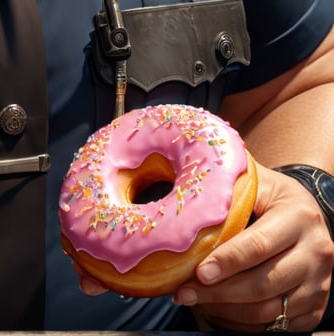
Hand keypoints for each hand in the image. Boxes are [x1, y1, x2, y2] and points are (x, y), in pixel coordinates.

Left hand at [173, 163, 333, 330]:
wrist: (307, 214)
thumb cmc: (270, 196)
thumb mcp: (255, 182)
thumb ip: (227, 190)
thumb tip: (184, 202)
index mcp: (299, 216)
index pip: (258, 245)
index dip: (227, 261)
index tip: (199, 272)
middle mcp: (316, 253)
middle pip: (264, 284)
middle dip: (220, 292)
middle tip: (186, 292)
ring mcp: (319, 285)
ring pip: (270, 311)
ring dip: (228, 311)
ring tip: (196, 301)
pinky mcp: (315, 308)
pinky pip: (277, 328)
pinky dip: (244, 324)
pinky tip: (219, 311)